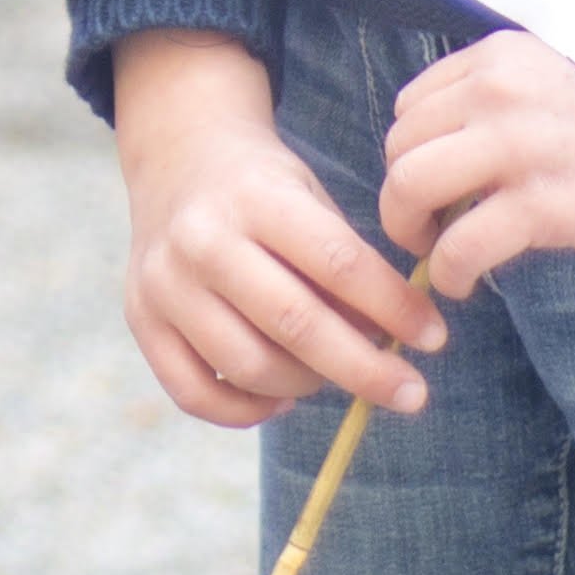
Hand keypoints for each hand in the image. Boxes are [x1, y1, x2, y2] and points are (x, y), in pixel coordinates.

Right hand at [109, 27, 442, 425]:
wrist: (178, 161)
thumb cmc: (264, 189)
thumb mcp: (311, 200)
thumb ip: (349, 267)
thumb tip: (395, 344)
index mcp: (255, 197)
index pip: (337, 262)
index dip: (393, 307)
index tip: (434, 338)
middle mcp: (202, 239)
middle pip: (294, 324)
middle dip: (365, 368)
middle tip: (413, 394)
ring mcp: (164, 283)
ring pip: (248, 366)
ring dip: (308, 386)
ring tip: (335, 377)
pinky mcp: (140, 319)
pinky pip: (195, 394)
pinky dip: (246, 412)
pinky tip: (282, 399)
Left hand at [378, 29, 574, 300]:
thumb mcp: (566, 76)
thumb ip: (509, 96)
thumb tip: (455, 148)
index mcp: (501, 57)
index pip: (413, 104)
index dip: (412, 150)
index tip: (433, 183)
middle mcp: (499, 92)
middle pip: (400, 145)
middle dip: (401, 192)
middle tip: (425, 225)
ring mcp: (519, 147)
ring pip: (410, 186)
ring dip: (407, 228)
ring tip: (433, 251)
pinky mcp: (546, 206)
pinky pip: (461, 245)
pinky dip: (448, 272)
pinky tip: (464, 284)